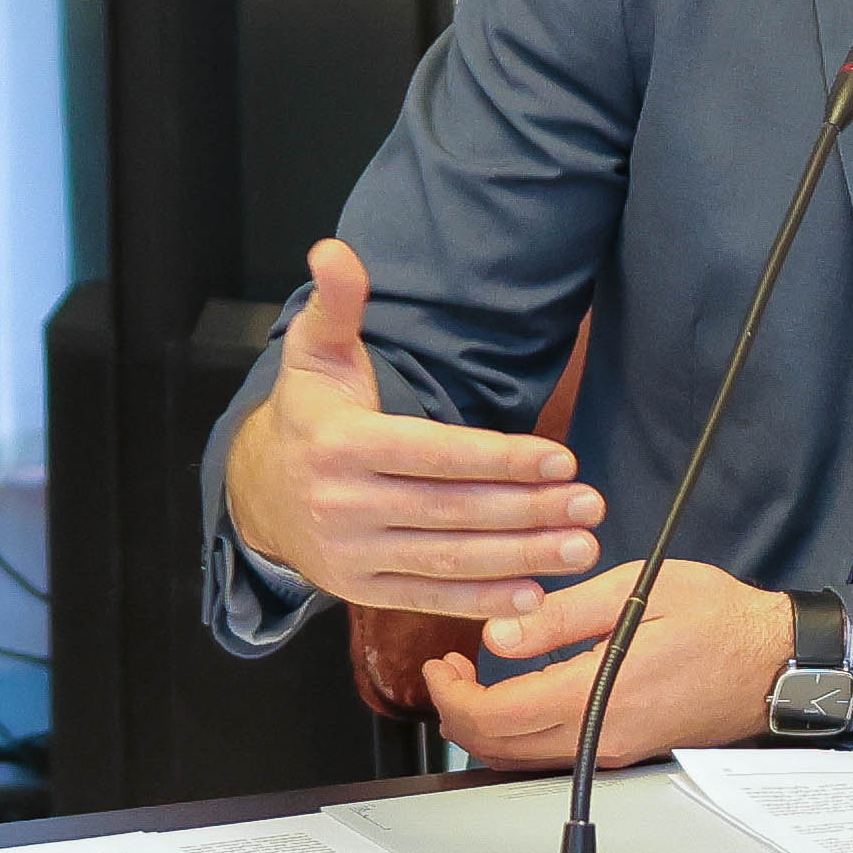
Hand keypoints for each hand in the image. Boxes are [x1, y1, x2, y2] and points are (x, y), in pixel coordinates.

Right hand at [221, 237, 600, 616]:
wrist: (260, 493)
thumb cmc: (309, 415)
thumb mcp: (314, 355)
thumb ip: (336, 305)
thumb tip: (335, 251)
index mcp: (341, 445)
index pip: (434, 454)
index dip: (500, 458)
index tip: (563, 458)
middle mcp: (344, 505)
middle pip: (452, 511)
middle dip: (529, 510)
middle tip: (592, 503)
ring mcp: (352, 555)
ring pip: (449, 559)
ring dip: (522, 558)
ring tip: (581, 548)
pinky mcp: (362, 591)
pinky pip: (430, 597)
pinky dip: (483, 601)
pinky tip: (534, 595)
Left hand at [431, 561, 794, 775]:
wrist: (774, 662)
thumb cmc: (720, 620)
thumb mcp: (636, 590)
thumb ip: (562, 615)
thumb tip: (501, 633)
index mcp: (597, 693)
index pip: (495, 716)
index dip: (452, 695)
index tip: (442, 665)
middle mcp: (601, 735)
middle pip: (497, 748)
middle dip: (457, 712)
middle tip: (449, 671)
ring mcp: (613, 749)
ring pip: (520, 759)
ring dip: (486, 726)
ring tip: (478, 680)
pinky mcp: (624, 750)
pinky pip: (552, 755)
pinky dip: (519, 733)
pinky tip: (523, 693)